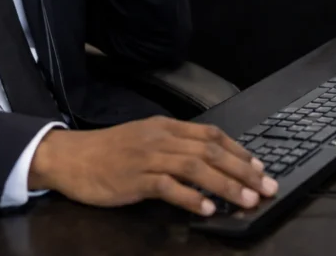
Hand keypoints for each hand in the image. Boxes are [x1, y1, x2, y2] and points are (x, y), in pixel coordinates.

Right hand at [28, 116, 278, 215]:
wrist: (69, 157)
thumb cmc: (108, 152)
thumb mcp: (144, 141)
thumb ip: (173, 148)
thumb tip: (207, 163)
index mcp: (165, 128)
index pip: (211, 135)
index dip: (238, 151)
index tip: (259, 167)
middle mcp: (160, 138)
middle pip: (210, 151)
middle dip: (242, 170)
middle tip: (266, 188)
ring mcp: (147, 157)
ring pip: (195, 167)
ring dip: (225, 185)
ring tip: (246, 200)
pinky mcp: (134, 178)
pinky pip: (168, 186)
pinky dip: (190, 197)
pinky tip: (206, 209)